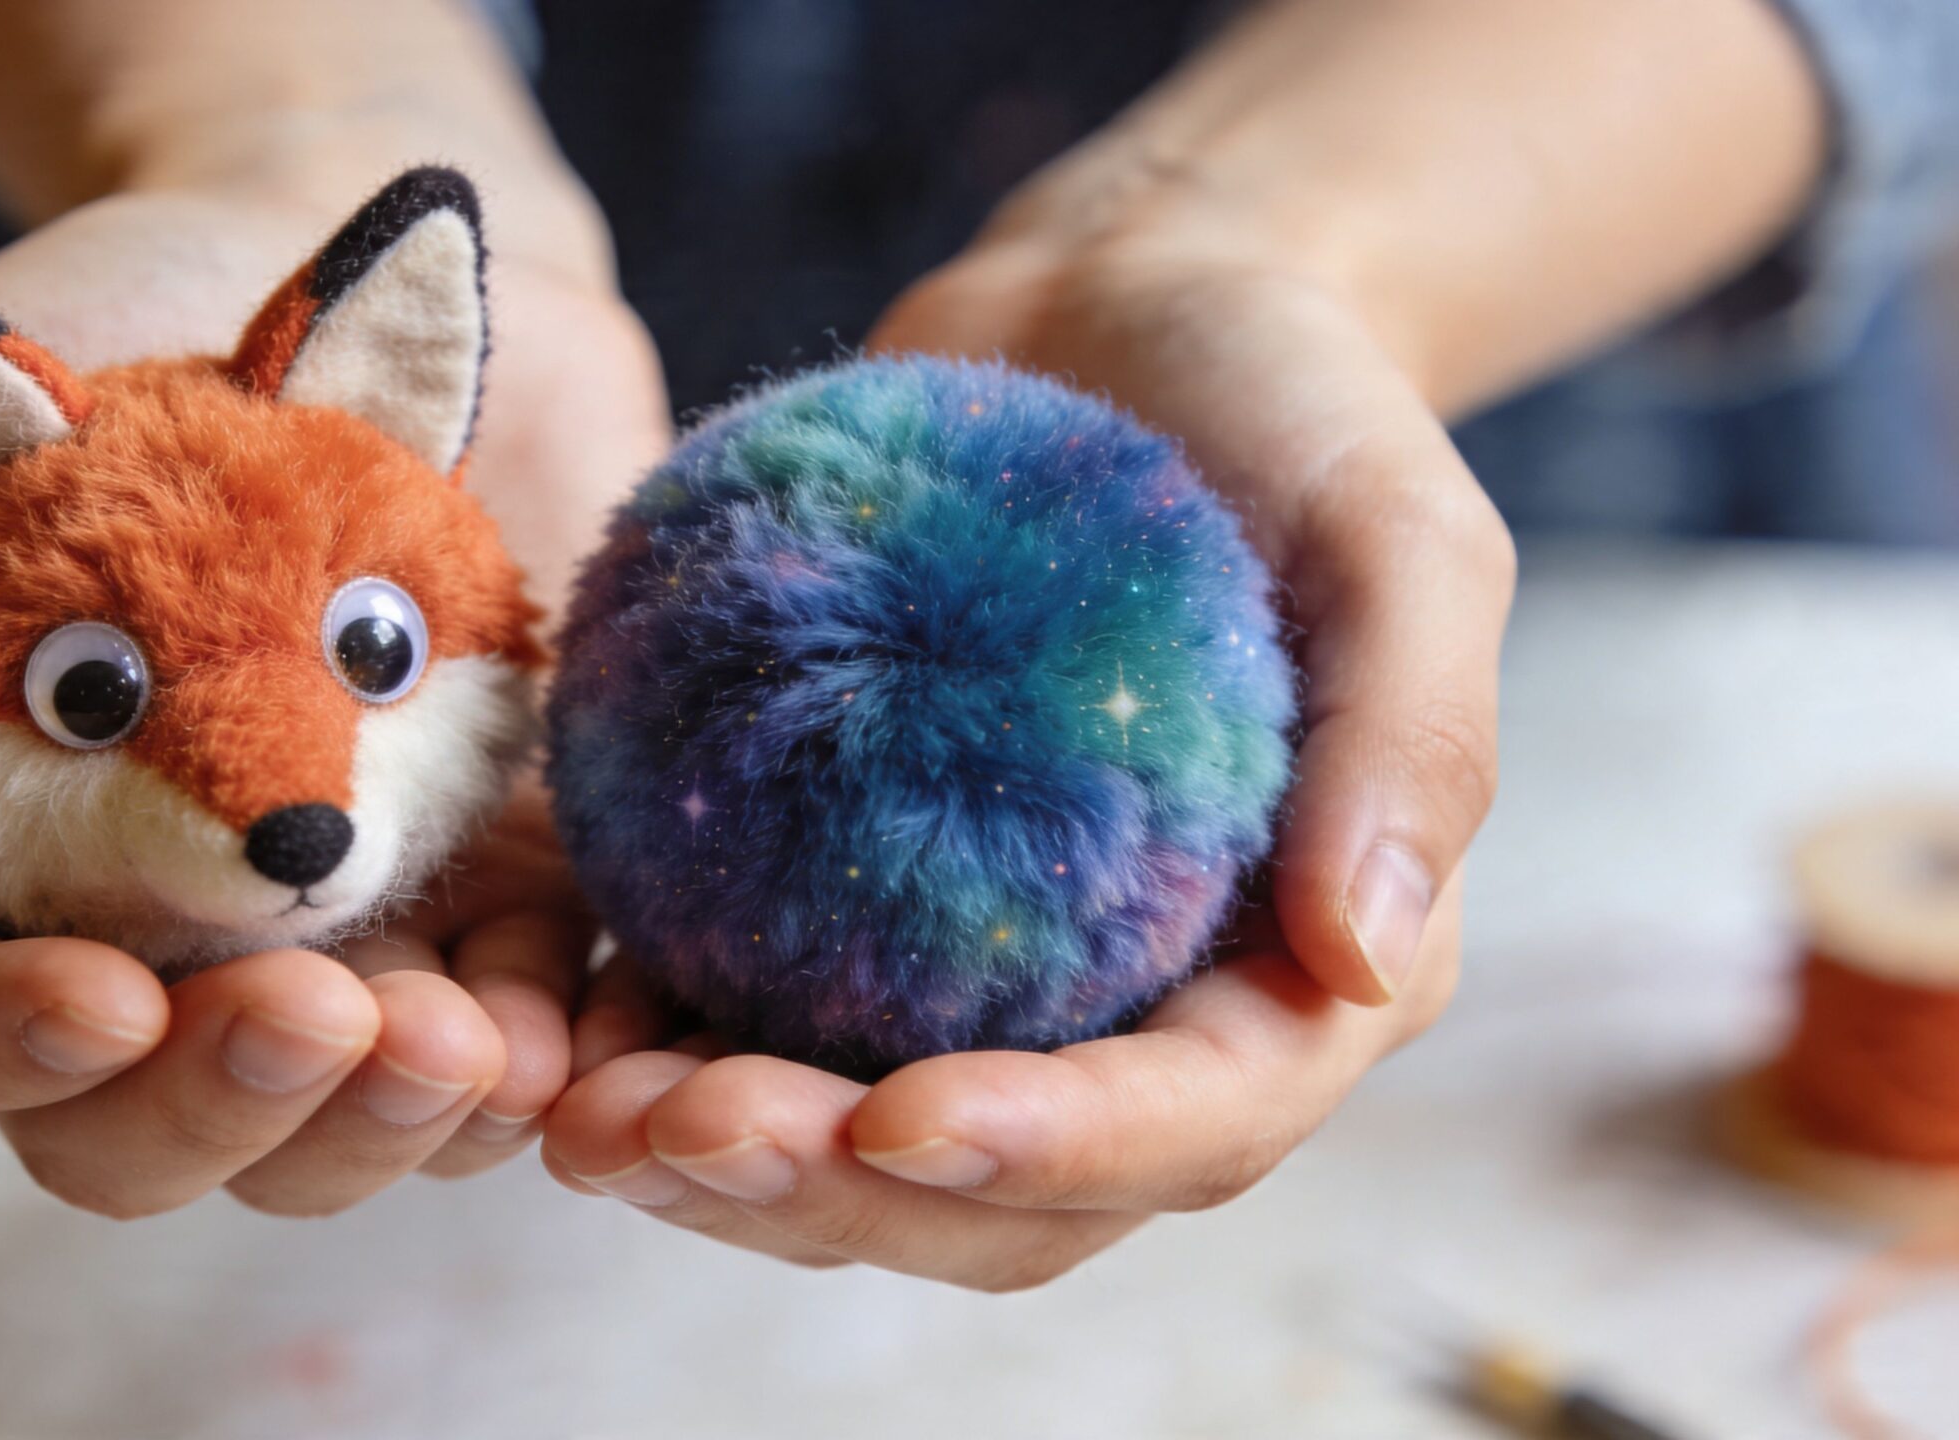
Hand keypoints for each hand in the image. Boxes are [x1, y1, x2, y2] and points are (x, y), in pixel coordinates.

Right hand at [0, 187, 669, 1215]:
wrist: (341, 256)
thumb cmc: (103, 326)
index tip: (103, 1004)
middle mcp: (124, 931)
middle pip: (129, 1130)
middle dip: (220, 1106)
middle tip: (317, 1013)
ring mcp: (305, 936)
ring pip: (316, 1131)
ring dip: (385, 1123)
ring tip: (470, 1043)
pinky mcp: (466, 899)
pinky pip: (495, 1053)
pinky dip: (529, 1073)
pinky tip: (562, 1039)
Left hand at [540, 220, 1508, 1285]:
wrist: (1130, 311)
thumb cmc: (1294, 406)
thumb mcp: (1400, 533)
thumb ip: (1410, 744)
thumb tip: (1363, 956)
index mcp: (1299, 974)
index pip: (1190, 1120)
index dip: (1050, 1150)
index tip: (899, 1119)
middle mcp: (1149, 1008)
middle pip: (1006, 1190)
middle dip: (839, 1197)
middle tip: (678, 1137)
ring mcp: (995, 966)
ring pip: (862, 1142)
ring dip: (725, 1164)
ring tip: (584, 1121)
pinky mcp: (863, 896)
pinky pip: (761, 1011)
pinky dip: (662, 1040)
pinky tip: (560, 1026)